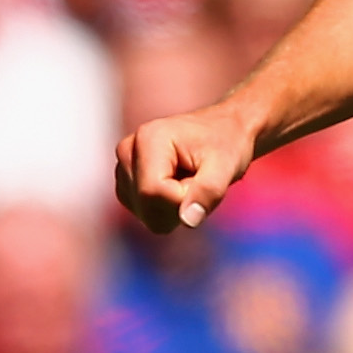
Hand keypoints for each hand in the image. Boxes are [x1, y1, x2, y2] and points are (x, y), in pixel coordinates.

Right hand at [115, 103, 258, 234]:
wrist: (224, 131)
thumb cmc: (228, 144)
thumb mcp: (226, 166)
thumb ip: (208, 191)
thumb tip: (188, 220)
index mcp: (148, 139)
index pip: (152, 192)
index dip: (182, 198)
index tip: (202, 179)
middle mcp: (128, 151)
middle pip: (146, 207)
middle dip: (178, 205)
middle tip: (197, 179)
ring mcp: (124, 168)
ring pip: (145, 215)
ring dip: (174, 208)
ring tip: (189, 180)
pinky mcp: (127, 183)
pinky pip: (146, 215)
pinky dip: (167, 209)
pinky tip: (178, 186)